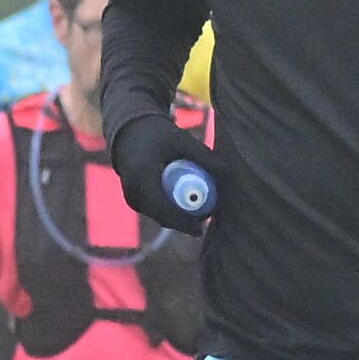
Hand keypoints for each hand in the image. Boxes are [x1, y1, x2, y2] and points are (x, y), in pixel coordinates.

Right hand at [111, 113, 218, 234]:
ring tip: (202, 209)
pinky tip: (188, 202)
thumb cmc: (157, 133)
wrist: (129, 131)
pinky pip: (156, 211)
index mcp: (141, 177)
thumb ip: (204, 156)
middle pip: (163, 217)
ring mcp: (132, 199)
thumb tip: (229, 173)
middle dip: (186, 222)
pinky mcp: (135, 201)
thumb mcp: (181, 140)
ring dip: (180, 217)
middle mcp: (132, 192)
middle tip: (208, 217)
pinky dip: (172, 210)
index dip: (183, 222)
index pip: (163, 209)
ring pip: (160, 216)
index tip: (201, 228)